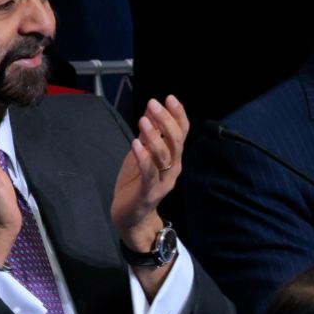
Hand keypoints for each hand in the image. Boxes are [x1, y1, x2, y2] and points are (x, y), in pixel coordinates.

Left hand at [110, 95, 187, 247]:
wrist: (131, 216)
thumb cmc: (137, 182)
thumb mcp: (143, 153)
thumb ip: (150, 134)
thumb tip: (152, 109)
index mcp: (173, 158)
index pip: (182, 133)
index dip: (178, 115)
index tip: (170, 97)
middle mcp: (173, 168)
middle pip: (176, 142)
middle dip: (166, 120)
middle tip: (153, 104)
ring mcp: (162, 181)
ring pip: (165, 157)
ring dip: (154, 137)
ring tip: (142, 121)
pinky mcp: (149, 192)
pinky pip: (149, 173)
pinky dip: (143, 157)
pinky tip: (135, 144)